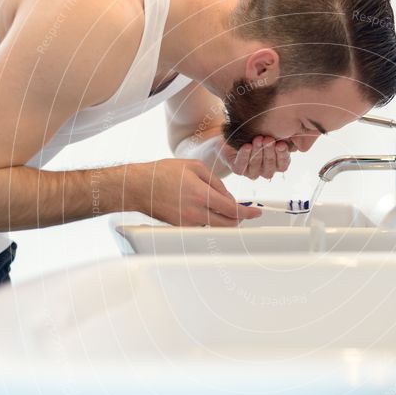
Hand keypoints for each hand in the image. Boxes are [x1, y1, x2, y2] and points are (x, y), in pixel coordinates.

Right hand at [129, 159, 260, 225]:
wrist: (138, 187)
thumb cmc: (163, 173)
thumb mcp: (195, 166)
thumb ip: (216, 182)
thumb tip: (228, 197)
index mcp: (201, 195)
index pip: (233, 210)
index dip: (248, 212)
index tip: (256, 212)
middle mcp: (196, 213)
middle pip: (228, 224)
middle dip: (240, 218)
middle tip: (244, 211)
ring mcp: (188, 223)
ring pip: (216, 227)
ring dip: (225, 220)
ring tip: (224, 207)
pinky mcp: (181, 228)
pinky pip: (203, 227)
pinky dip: (211, 221)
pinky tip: (207, 210)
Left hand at [220, 136, 291, 179]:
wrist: (234, 135)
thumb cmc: (257, 133)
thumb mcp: (273, 133)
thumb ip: (285, 137)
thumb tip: (297, 139)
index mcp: (277, 164)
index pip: (283, 164)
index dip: (282, 156)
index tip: (281, 144)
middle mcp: (265, 171)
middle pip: (270, 166)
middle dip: (269, 152)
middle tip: (268, 139)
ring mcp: (251, 172)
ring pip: (256, 166)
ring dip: (258, 152)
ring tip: (258, 139)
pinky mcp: (238, 169)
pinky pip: (241, 166)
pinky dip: (244, 156)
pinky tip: (247, 146)